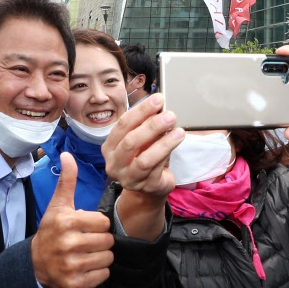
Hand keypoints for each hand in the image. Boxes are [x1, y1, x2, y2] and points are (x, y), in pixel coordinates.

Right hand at [31, 152, 113, 287]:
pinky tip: (85, 267)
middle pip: (107, 240)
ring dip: (101, 257)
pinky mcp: (74, 283)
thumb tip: (67, 155)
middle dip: (100, 241)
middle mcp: (68, 244)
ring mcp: (71, 265)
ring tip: (86, 254)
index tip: (86, 227)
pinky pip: (103, 275)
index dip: (98, 224)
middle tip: (86, 241)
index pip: (104, 222)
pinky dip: (98, 273)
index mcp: (67, 222)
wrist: (35, 264)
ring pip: (108, 258)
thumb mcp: (58, 205)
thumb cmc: (52, 230)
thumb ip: (67, 181)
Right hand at [102, 94, 184, 239]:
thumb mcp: (143, 139)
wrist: (150, 188)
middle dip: (152, 126)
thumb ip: (147, 125)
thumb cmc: (144, 157)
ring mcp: (128, 177)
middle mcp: (114, 163)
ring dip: (163, 143)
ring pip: (144, 159)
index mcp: (110, 147)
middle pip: (130, 141)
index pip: (123, 125)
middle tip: (170, 115)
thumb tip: (160, 107)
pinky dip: (167, 154)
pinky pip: (156, 169)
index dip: (141, 110)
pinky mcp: (145, 187)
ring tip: (178, 131)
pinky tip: (176, 141)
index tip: (158, 99)